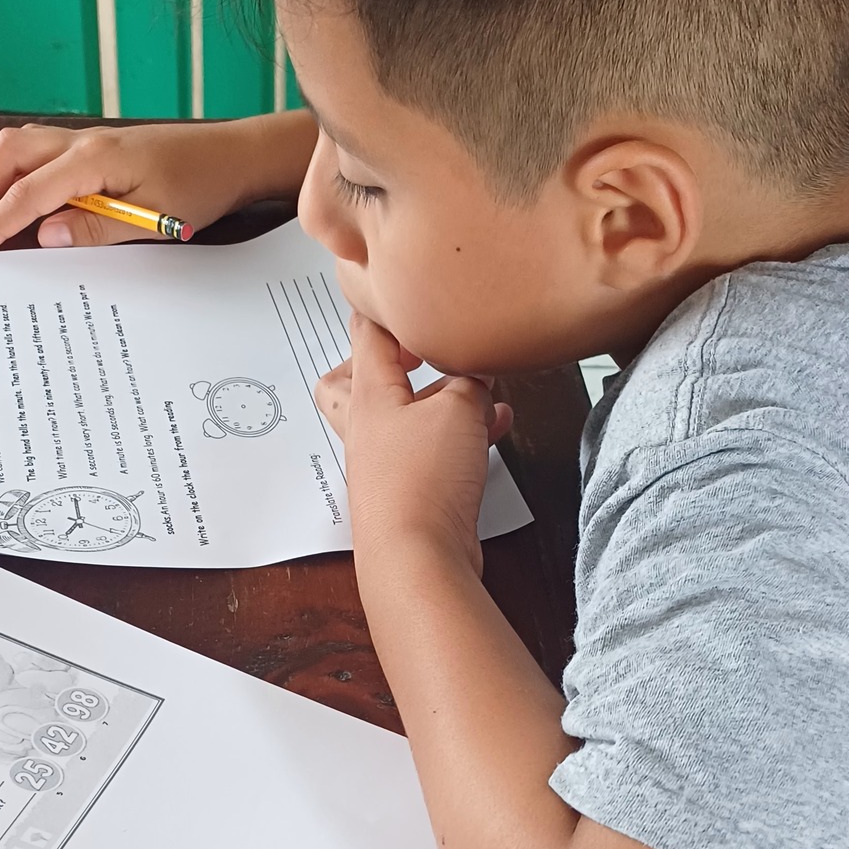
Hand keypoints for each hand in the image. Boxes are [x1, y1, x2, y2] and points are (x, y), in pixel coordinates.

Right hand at [0, 111, 316, 252]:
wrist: (235, 157)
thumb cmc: (201, 187)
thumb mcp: (154, 218)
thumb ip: (97, 227)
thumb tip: (45, 234)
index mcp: (96, 159)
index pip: (31, 192)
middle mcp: (86, 142)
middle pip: (13, 155)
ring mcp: (91, 140)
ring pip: (23, 147)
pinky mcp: (99, 147)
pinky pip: (42, 150)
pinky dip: (15, 167)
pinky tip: (10, 184)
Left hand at [315, 312, 512, 578]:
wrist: (417, 559)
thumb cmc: (422, 483)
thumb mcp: (459, 409)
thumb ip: (470, 380)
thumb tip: (476, 370)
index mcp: (368, 396)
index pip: (366, 335)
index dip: (382, 308)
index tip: (395, 289)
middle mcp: (368, 429)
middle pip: (356, 381)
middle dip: (383, 360)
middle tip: (412, 350)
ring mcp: (385, 463)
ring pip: (403, 417)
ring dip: (437, 400)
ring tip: (480, 389)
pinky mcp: (408, 493)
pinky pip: (430, 450)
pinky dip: (458, 436)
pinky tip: (493, 430)